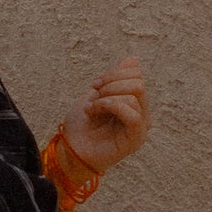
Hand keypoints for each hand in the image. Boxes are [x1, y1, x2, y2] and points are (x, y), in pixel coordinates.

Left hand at [62, 56, 149, 179]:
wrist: (69, 151)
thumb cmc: (81, 126)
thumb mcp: (96, 95)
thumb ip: (115, 79)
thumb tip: (133, 59)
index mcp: (134, 103)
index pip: (137, 74)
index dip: (115, 72)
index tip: (95, 84)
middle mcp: (142, 115)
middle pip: (138, 82)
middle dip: (111, 83)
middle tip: (94, 94)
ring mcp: (140, 129)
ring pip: (135, 95)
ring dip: (106, 96)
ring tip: (91, 108)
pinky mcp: (135, 140)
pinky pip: (132, 113)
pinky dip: (110, 106)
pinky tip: (94, 112)